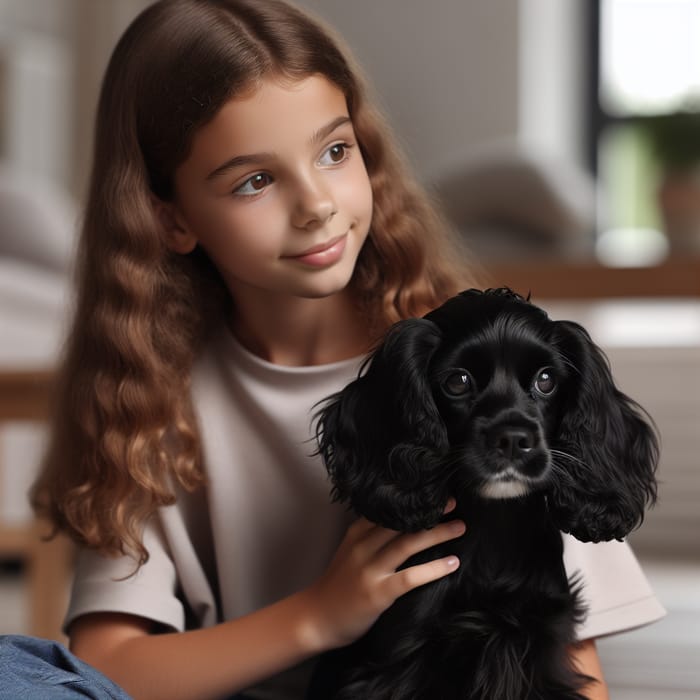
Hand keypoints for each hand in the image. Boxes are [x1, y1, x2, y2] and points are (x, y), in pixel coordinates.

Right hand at [304, 501, 464, 649]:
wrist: (315, 619)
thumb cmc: (336, 586)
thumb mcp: (348, 552)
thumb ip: (369, 537)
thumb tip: (400, 524)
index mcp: (356, 533)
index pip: (387, 510)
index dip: (411, 500)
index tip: (432, 492)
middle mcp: (363, 547)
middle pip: (402, 522)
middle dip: (429, 511)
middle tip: (452, 502)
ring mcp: (370, 570)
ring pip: (409, 544)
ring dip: (438, 533)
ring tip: (460, 527)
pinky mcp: (378, 593)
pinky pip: (411, 577)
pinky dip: (435, 568)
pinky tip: (452, 563)